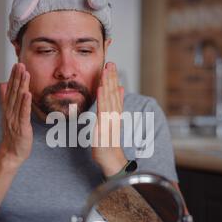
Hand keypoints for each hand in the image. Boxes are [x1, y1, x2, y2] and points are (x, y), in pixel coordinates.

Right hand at [0, 63, 32, 166]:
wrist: (10, 154)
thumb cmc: (12, 135)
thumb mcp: (8, 115)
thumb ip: (5, 99)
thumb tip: (3, 84)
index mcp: (8, 109)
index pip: (10, 90)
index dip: (13, 77)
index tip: (16, 64)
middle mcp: (10, 112)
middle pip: (13, 92)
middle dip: (17, 77)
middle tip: (20, 63)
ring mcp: (15, 119)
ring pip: (18, 100)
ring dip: (21, 85)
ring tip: (24, 73)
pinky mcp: (21, 127)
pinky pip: (23, 113)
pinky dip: (25, 103)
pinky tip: (27, 93)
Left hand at [92, 62, 126, 176]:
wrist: (111, 159)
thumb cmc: (109, 142)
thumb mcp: (111, 121)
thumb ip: (115, 106)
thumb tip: (120, 90)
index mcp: (115, 113)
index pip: (115, 93)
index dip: (113, 78)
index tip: (111, 65)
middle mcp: (113, 114)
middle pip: (113, 93)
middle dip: (111, 77)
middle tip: (110, 62)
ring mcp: (109, 120)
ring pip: (109, 98)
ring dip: (108, 83)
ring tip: (107, 70)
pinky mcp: (104, 126)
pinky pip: (103, 110)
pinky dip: (102, 99)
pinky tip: (101, 88)